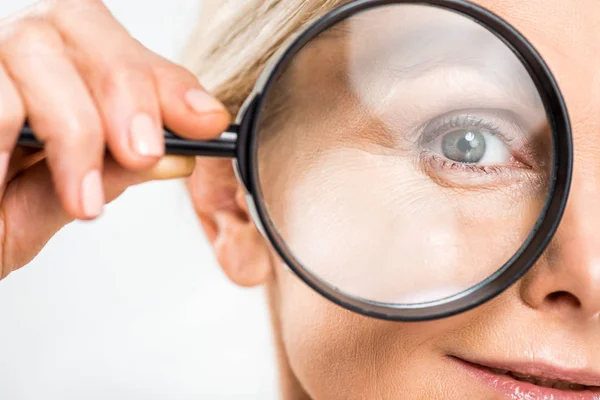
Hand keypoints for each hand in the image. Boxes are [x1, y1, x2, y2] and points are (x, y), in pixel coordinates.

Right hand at [0, 0, 229, 278]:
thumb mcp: (60, 200)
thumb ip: (114, 171)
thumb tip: (179, 157)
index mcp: (59, 76)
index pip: (125, 54)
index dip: (170, 83)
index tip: (207, 122)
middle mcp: (21, 54)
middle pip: (82, 21)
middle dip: (127, 93)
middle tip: (142, 153)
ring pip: (36, 48)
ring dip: (74, 127)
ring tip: (82, 201)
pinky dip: (9, 135)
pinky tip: (12, 177)